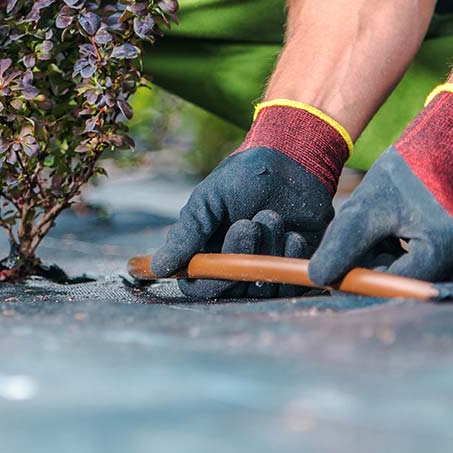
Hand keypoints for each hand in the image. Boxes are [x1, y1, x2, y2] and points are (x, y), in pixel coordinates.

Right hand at [150, 101, 350, 297]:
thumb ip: (186, 233)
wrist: (292, 162)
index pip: (197, 286)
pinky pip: (290, 282)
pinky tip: (293, 233)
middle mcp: (233, 265)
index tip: (217, 253)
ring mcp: (264, 268)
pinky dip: (290, 257)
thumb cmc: (243, 177)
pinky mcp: (292, 268)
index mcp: (206, 251)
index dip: (207, 278)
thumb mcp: (208, 199)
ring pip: (261, 286)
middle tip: (248, 224)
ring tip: (272, 217)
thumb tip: (158, 267)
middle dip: (240, 255)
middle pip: (231, 289)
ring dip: (267, 251)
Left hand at [308, 85, 452, 284]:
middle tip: (364, 239)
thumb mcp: (365, 206)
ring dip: (391, 264)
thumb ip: (343, 244)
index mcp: (446, 247)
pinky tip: (400, 236)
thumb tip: (319, 278)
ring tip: (384, 232)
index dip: (364, 278)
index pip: (395, 284)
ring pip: (416, 279)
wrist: (443, 151)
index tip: (339, 270)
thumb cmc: (403, 173)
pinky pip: (429, 271)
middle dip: (378, 268)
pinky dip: (407, 260)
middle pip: (407, 284)